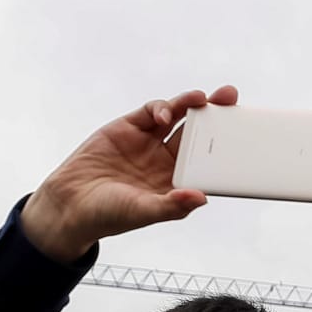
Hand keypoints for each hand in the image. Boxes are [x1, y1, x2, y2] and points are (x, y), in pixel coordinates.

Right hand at [21, 86, 237, 261]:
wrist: (68, 204)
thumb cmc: (108, 215)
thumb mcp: (142, 212)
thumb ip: (171, 206)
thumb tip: (202, 198)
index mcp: (178, 181)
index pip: (210, 160)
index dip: (226, 146)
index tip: (243, 134)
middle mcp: (168, 160)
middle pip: (200, 133)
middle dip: (217, 114)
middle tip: (230, 97)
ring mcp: (149, 142)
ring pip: (179, 117)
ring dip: (192, 104)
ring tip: (202, 98)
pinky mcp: (128, 128)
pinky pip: (152, 111)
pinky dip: (162, 108)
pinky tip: (163, 115)